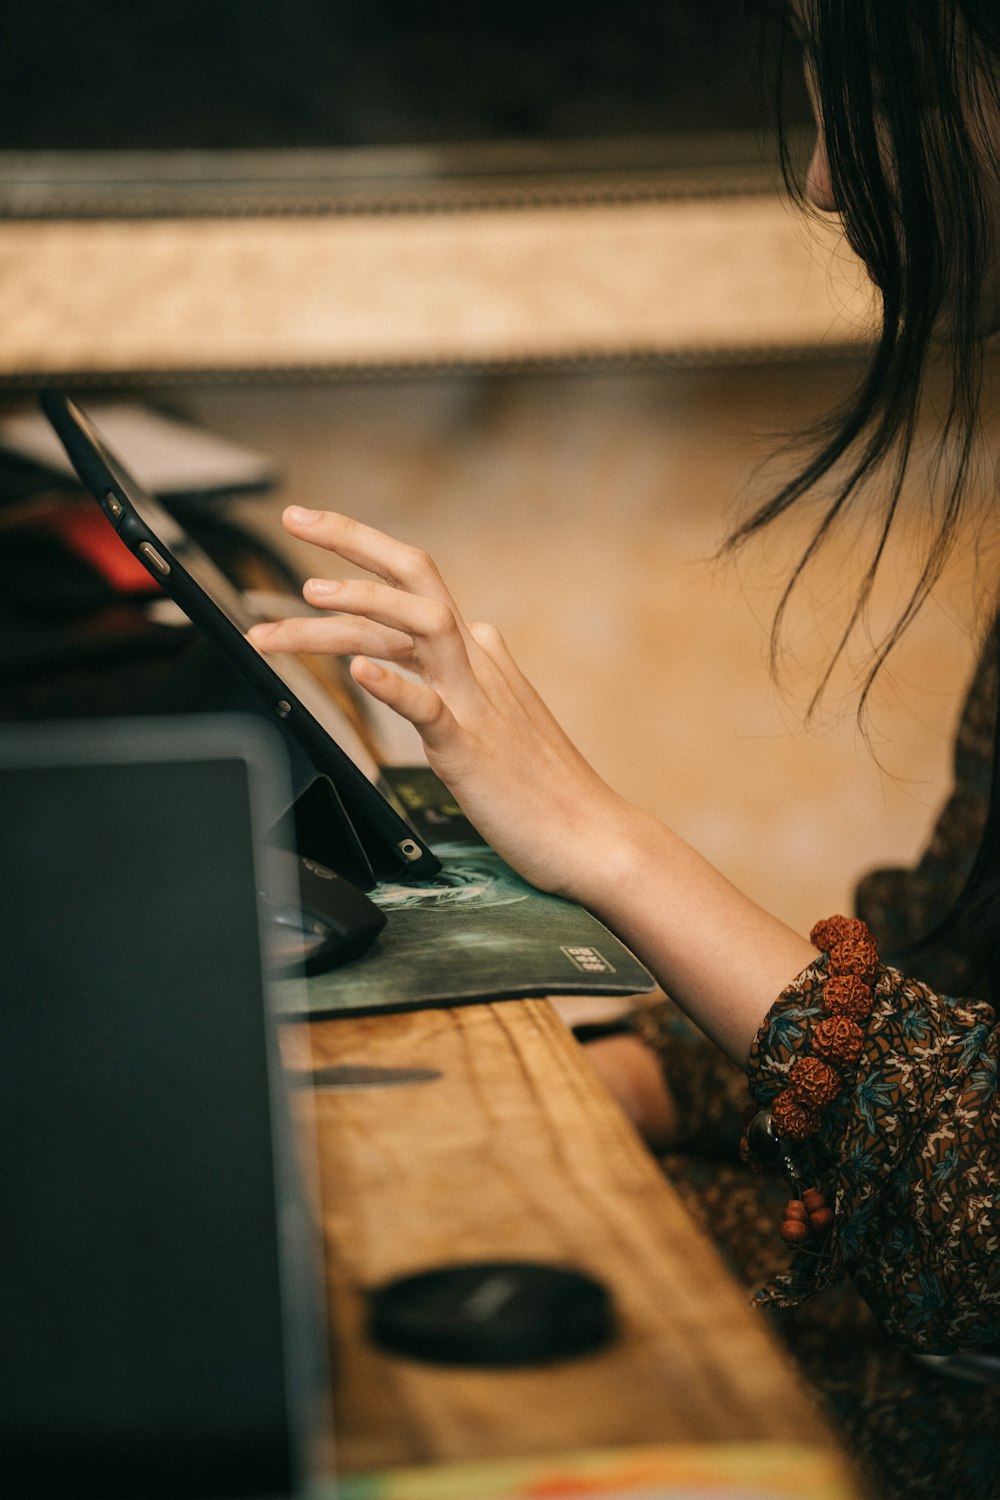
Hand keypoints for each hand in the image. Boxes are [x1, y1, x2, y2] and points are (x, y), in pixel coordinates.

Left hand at [246, 506, 625, 897]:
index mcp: (477, 654)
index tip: (308, 523)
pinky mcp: (469, 748)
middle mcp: (475, 663)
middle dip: (353, 539)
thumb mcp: (502, 711)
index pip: (411, 583)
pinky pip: (426, 708)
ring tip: (308, 596)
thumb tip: (456, 639)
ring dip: (362, 603)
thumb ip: (470, 674)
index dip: (358, 548)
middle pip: (414, 578)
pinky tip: (359, 670)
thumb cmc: (542, 786)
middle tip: (294, 517)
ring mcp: (474, 701)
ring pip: (418, 626)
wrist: (590, 834)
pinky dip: (392, 685)